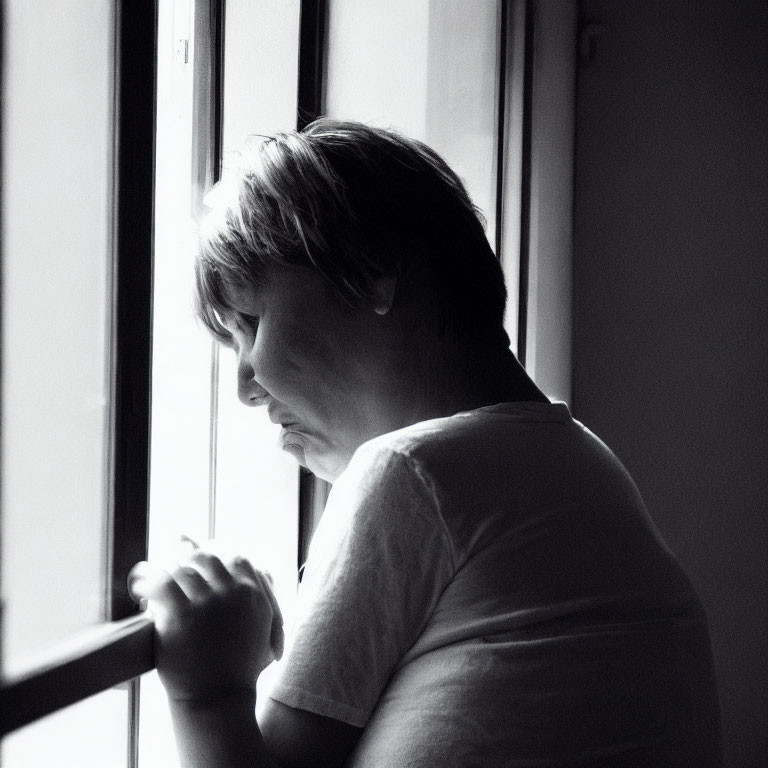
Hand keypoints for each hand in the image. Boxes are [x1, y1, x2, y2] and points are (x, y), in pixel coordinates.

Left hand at [128, 549, 283, 702]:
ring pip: (182, 567)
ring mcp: (208, 602)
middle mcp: (233, 592)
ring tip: (149, 574)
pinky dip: (146, 578)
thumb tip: (254, 563)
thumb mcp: (265, 625)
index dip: (214, 552)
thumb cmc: (240, 665)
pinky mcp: (182, 615)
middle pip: (206, 557)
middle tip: (169, 560)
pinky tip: (139, 585)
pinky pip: (161, 582)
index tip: (197, 555)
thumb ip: (262, 592)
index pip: (233, 556)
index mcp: (253, 592)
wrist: (219, 699)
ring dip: (163, 567)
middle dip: (185, 555)